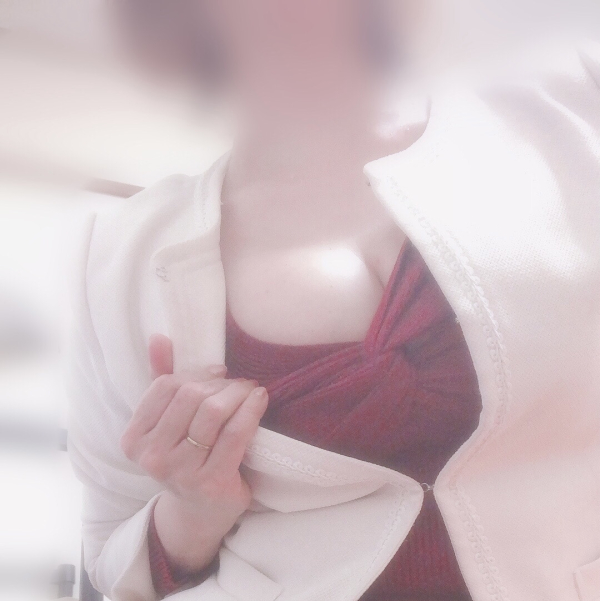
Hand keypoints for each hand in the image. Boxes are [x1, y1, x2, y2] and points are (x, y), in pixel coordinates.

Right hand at [120, 334, 268, 571]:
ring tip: (250, 390)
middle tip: (239, 383)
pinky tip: (260, 399)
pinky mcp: (211, 482)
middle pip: (190, 396)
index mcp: (134, 439)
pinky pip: (236, 432)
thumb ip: (160, 379)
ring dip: (238, 392)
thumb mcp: (168, 422)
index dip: (196, 373)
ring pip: (213, 411)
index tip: (218, 373)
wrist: (202, 510)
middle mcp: (152, 457)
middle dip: (220, 383)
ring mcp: (180, 472)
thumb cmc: (186, 455)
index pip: (165, 387)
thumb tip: (158, 338)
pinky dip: (252, 409)